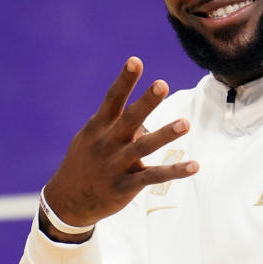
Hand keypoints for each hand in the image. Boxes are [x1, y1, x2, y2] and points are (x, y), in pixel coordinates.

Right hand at [42, 57, 198, 235]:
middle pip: (129, 119)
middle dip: (146, 102)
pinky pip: (153, 176)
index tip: (135, 61)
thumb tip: (143, 116)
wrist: (67, 202)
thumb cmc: (85, 162)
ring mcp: (116, 165)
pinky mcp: (125, 186)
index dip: (124, 80)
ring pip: (144, 147)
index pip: (112, 99)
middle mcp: (107, 144)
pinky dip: (175, 171)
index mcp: (98, 127)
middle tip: (162, 84)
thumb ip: (115, 124)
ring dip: (165, 134)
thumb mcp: (91, 139)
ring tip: (186, 123)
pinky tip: (194, 165)